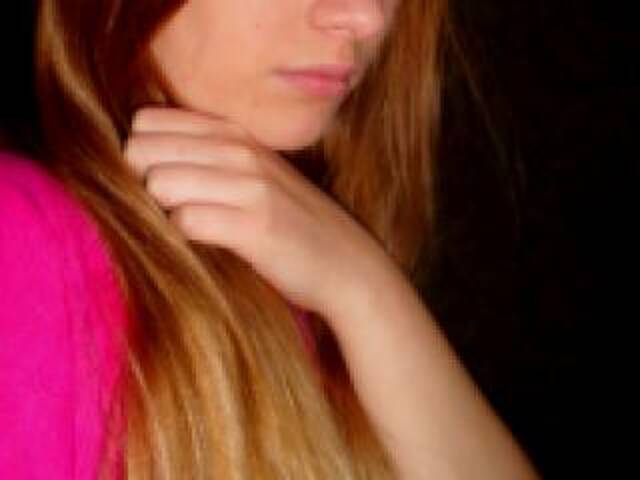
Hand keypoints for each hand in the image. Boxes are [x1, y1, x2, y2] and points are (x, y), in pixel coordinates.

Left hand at [123, 106, 400, 322]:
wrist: (348, 265)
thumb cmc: (290, 222)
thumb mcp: (253, 174)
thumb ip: (206, 158)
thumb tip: (138, 160)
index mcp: (234, 133)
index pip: (147, 123)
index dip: (141, 157)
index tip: (159, 183)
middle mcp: (240, 151)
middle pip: (141, 150)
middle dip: (142, 183)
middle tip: (169, 210)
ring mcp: (251, 186)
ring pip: (160, 183)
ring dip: (163, 211)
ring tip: (191, 227)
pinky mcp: (256, 227)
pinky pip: (187, 222)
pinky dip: (185, 238)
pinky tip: (207, 245)